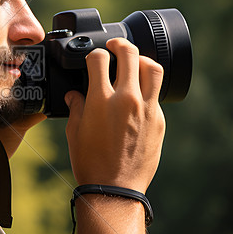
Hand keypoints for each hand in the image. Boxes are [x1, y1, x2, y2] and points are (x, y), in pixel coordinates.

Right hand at [64, 38, 165, 192]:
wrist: (115, 188)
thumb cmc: (90, 163)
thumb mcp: (74, 132)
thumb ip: (76, 107)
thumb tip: (75, 95)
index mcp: (101, 100)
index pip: (99, 58)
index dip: (94, 55)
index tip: (93, 59)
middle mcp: (126, 99)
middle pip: (130, 54)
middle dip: (120, 44)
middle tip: (115, 46)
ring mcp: (146, 109)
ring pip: (153, 68)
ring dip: (142, 60)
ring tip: (134, 62)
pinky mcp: (159, 120)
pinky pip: (156, 94)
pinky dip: (147, 88)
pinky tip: (138, 94)